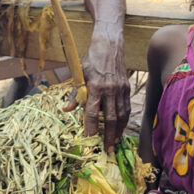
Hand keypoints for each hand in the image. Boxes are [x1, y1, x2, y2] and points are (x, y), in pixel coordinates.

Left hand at [79, 24, 129, 150]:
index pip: (93, 112)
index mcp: (96, 87)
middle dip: (109, 136)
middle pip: (111, 118)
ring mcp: (121, 89)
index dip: (91, 128)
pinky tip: (121, 128)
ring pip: (122, 115)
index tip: (90, 140)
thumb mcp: (79, 74)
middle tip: (107, 149)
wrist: (110, 44)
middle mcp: (110, 90)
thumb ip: (75, 93)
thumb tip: (67, 110)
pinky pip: (127, 108)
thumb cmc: (92, 59)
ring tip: (114, 143)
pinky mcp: (127, 88)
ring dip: (119, 131)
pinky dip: (124, 120)